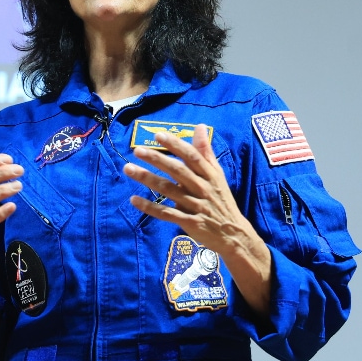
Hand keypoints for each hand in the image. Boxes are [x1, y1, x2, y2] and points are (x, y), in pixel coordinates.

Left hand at [122, 125, 272, 310]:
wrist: (233, 234)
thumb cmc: (221, 200)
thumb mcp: (217, 175)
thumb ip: (205, 152)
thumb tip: (200, 126)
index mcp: (210, 175)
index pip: (191, 156)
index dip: (175, 145)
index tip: (157, 135)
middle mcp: (203, 188)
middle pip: (177, 171)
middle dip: (157, 159)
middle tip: (137, 150)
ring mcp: (195, 206)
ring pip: (168, 190)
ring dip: (147, 179)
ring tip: (128, 169)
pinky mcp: (189, 222)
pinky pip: (166, 213)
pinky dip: (150, 207)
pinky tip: (134, 199)